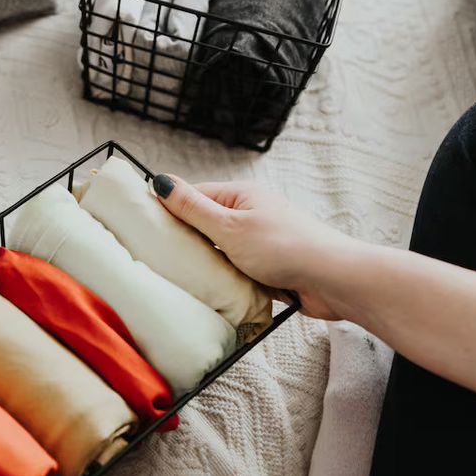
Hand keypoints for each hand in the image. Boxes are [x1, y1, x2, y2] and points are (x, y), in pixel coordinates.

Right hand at [152, 174, 369, 319]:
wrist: (332, 279)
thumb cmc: (284, 246)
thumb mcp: (230, 226)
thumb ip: (193, 208)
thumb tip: (161, 181)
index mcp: (242, 195)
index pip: (194, 196)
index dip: (169, 209)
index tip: (143, 225)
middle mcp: (250, 215)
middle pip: (205, 226)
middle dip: (186, 242)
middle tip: (158, 257)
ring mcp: (259, 243)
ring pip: (219, 253)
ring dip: (207, 266)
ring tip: (182, 278)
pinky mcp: (268, 269)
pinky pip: (236, 273)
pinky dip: (225, 282)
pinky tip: (211, 293)